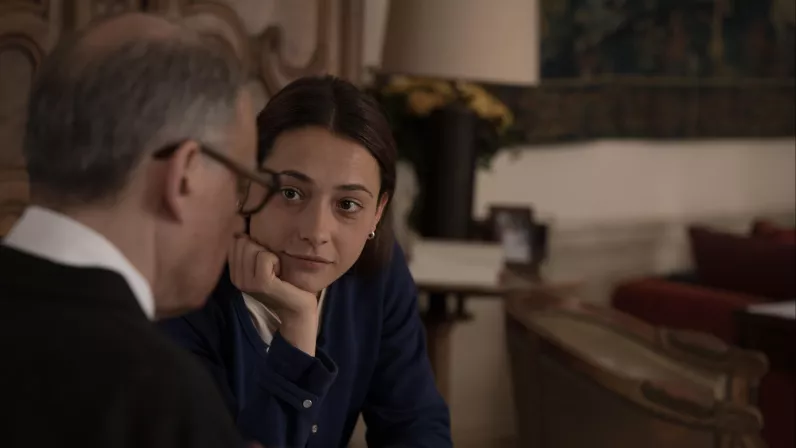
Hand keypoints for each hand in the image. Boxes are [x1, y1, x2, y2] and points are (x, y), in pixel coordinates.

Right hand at [229, 234, 319, 355]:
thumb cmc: (284, 282)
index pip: (234, 242)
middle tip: (272, 266)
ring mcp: (247, 283)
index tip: (265, 259)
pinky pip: (264, 257)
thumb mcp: (264, 264)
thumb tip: (242, 227)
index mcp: (234, 273)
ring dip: (270, 255)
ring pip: (252, 248)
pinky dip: (275, 260)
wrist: (298, 307)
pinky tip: (280, 273)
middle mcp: (237, 279)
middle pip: (242, 243)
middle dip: (261, 248)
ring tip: (276, 271)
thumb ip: (251, 249)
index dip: (253, 242)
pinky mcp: (261, 285)